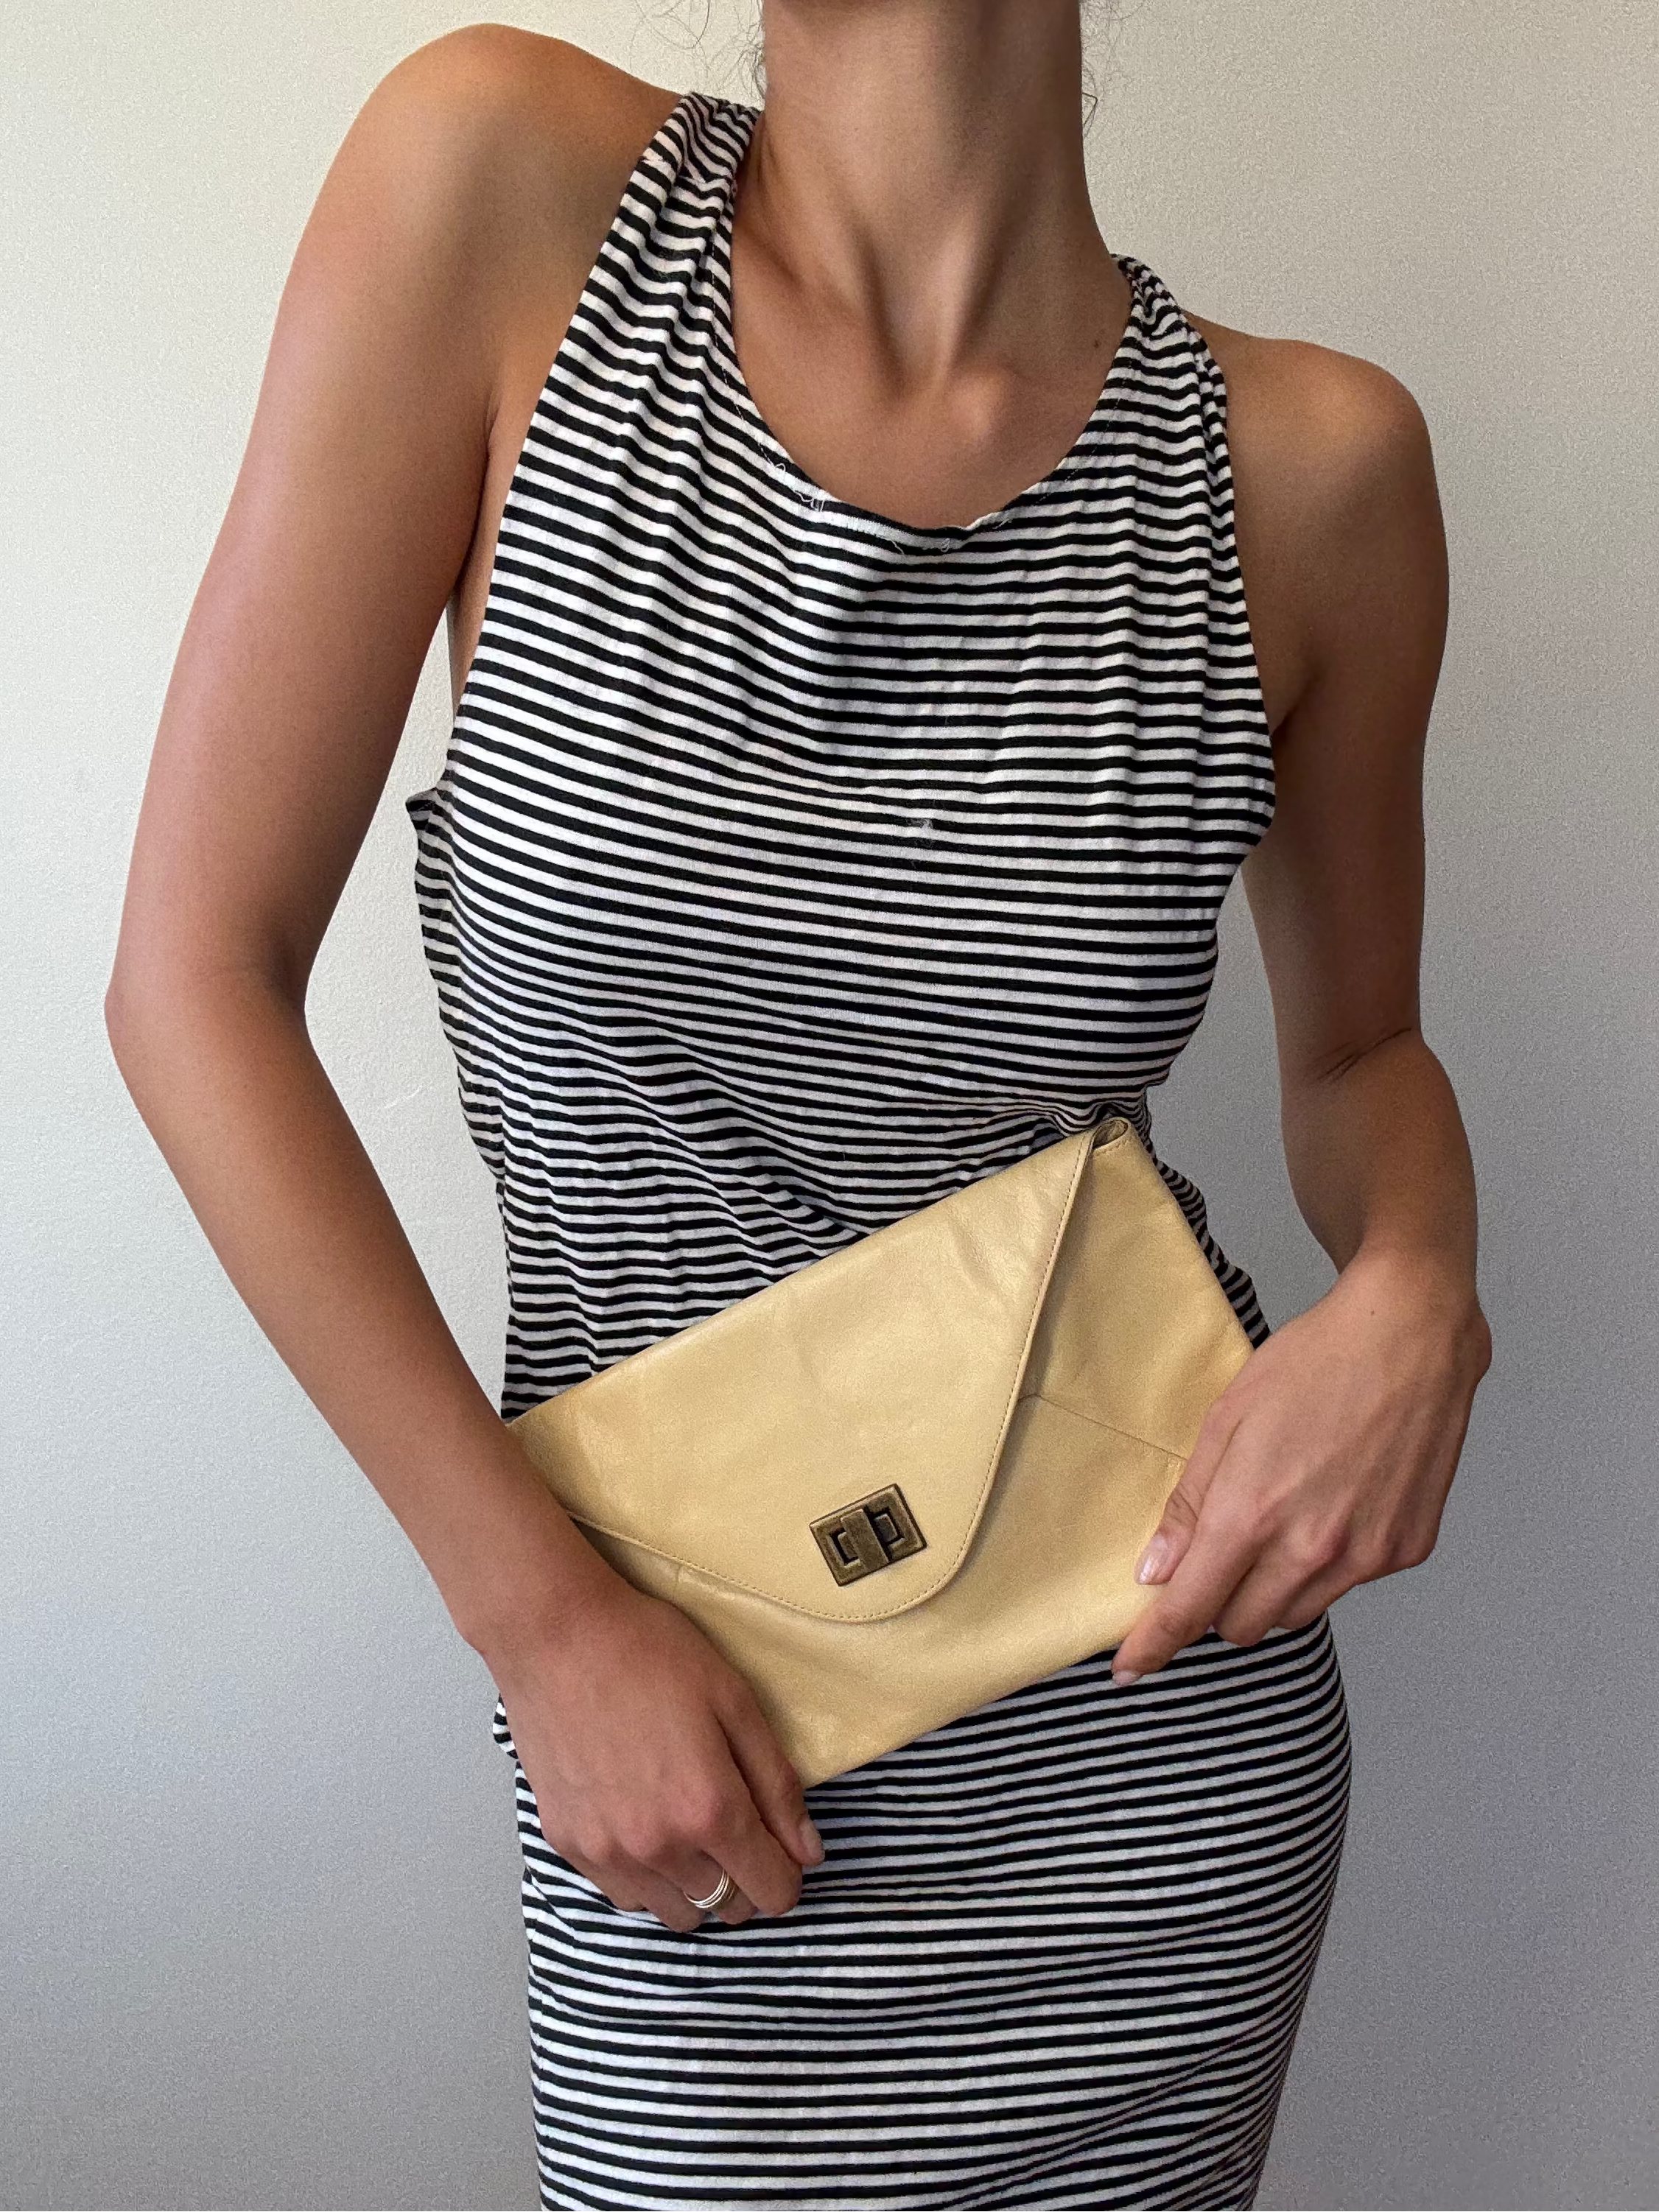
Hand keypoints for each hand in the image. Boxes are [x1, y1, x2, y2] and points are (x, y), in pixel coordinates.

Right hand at [490, 1574, 824, 1931]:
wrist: (557, 1636)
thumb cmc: (651, 1654)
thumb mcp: (735, 1702)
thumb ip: (778, 1785)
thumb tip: (809, 1852)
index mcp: (709, 1810)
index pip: (770, 1891)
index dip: (788, 1875)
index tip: (783, 1850)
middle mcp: (659, 1847)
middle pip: (726, 1907)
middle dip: (745, 1878)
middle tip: (736, 1828)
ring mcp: (608, 1852)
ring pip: (675, 1912)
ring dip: (696, 1885)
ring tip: (689, 1829)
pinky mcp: (568, 1844)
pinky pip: (624, 1895)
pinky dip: (647, 1878)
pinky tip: (645, 1828)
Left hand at [1111, 1247, 1491, 1681]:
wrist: (1410, 1335)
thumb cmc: (1314, 1363)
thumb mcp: (1228, 1421)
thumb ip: (1189, 1506)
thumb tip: (1156, 1571)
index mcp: (1253, 1514)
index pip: (1190, 1610)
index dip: (1154, 1645)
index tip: (1130, 1666)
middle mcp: (1313, 1548)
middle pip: (1243, 1626)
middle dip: (1217, 1607)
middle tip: (1216, 1558)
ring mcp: (1366, 1555)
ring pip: (1295, 1612)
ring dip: (1271, 1591)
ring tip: (1279, 1521)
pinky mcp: (1406, 1550)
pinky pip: (1347, 1585)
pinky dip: (1326, 1566)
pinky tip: (1330, 1508)